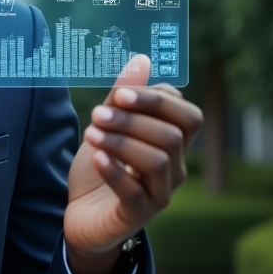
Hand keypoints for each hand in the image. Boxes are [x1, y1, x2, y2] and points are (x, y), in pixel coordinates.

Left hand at [64, 55, 201, 273]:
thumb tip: (141, 58)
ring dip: (121, 142)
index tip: (121, 94)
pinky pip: (134, 192)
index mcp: (172, 143)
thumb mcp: (107, 125)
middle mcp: (175, 169)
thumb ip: (122, 97)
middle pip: (172, 136)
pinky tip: (95, 157)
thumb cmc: (101, 165)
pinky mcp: (138, 215)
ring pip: (157, 161)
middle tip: (97, 113)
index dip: (158, 100)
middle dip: (133, 120)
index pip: (188, 115)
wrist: (83, 214)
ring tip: (90, 133)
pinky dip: (114, 171)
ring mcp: (160, 194)